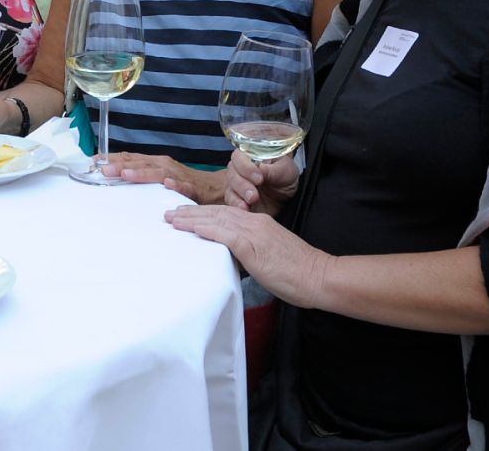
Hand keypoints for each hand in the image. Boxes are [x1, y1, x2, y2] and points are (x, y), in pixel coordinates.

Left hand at [101, 155, 222, 202]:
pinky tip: (167, 183)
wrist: (214, 187)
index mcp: (154, 162)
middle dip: (121, 165)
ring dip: (141, 173)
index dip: (112, 159)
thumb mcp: (158, 176)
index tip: (93, 162)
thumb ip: (139, 175)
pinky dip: (175, 184)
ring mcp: (178, 175)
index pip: (130, 158)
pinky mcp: (192, 187)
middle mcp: (164, 165)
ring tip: (126, 174)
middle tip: (103, 170)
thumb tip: (113, 174)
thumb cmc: (183, 182)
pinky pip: (183, 186)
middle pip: (140, 163)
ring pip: (157, 172)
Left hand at [164, 204, 331, 307]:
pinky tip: (190, 228)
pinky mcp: (253, 246)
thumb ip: (250, 251)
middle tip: (169, 213)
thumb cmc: (297, 272)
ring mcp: (254, 232)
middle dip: (191, 212)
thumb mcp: (269, 256)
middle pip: (216, 212)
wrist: (319, 276)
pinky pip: (224, 234)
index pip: (225, 213)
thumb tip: (230, 257)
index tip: (185, 213)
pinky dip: (205, 229)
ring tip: (172, 218)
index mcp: (259, 223)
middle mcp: (255, 222)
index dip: (203, 212)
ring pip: (216, 219)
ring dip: (191, 218)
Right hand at [223, 147, 298, 212]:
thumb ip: (272, 169)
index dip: (245, 167)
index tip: (259, 178)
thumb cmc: (286, 178)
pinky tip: (246, 208)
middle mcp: (240, 169)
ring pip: (229, 188)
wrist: (288, 199)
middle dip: (242, 184)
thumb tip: (260, 168)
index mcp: (251, 157)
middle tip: (254, 194)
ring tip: (252, 201)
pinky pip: (230, 201)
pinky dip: (237, 205)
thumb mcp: (285, 170)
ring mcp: (237, 185)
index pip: (239, 156)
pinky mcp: (237, 199)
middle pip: (231, 173)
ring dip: (239, 196)